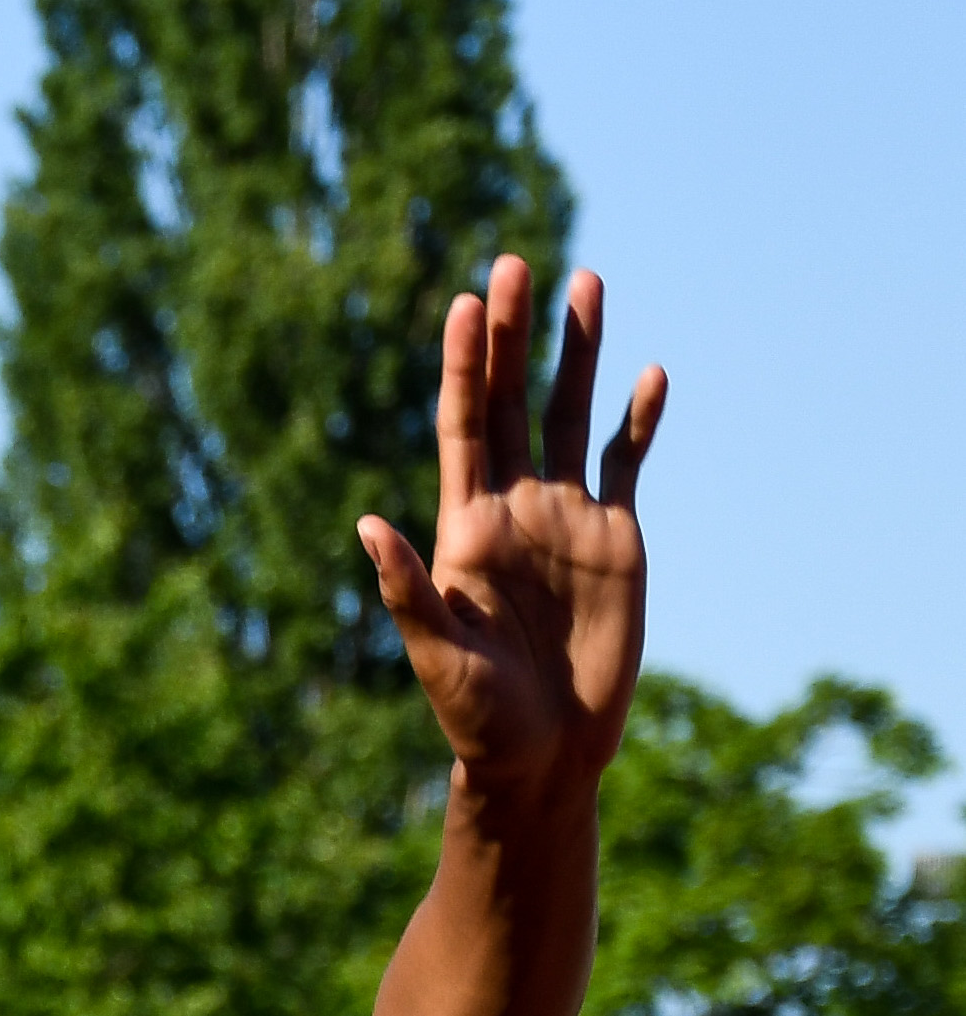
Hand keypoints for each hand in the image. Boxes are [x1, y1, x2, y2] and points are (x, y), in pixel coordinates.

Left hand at [359, 254, 667, 801]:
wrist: (544, 754)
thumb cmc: (477, 718)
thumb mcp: (437, 656)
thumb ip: (406, 592)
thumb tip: (367, 525)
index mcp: (467, 526)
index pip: (464, 425)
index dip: (464, 365)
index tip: (464, 303)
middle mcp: (515, 508)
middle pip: (515, 401)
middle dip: (514, 334)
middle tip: (517, 261)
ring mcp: (567, 519)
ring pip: (574, 416)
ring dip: (578, 353)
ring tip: (585, 282)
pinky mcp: (617, 540)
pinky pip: (628, 465)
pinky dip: (640, 421)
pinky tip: (649, 374)